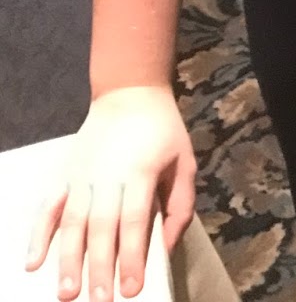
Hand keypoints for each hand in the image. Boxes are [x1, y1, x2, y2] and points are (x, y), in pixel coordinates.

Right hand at [26, 86, 195, 300]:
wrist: (130, 92)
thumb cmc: (163, 131)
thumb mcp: (185, 161)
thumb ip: (181, 205)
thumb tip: (166, 247)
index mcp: (140, 171)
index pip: (133, 221)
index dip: (132, 257)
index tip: (130, 290)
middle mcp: (107, 175)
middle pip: (101, 227)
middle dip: (99, 268)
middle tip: (98, 301)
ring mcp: (82, 174)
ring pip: (72, 222)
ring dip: (68, 260)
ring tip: (67, 293)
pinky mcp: (66, 173)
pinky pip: (48, 206)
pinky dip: (39, 234)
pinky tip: (33, 262)